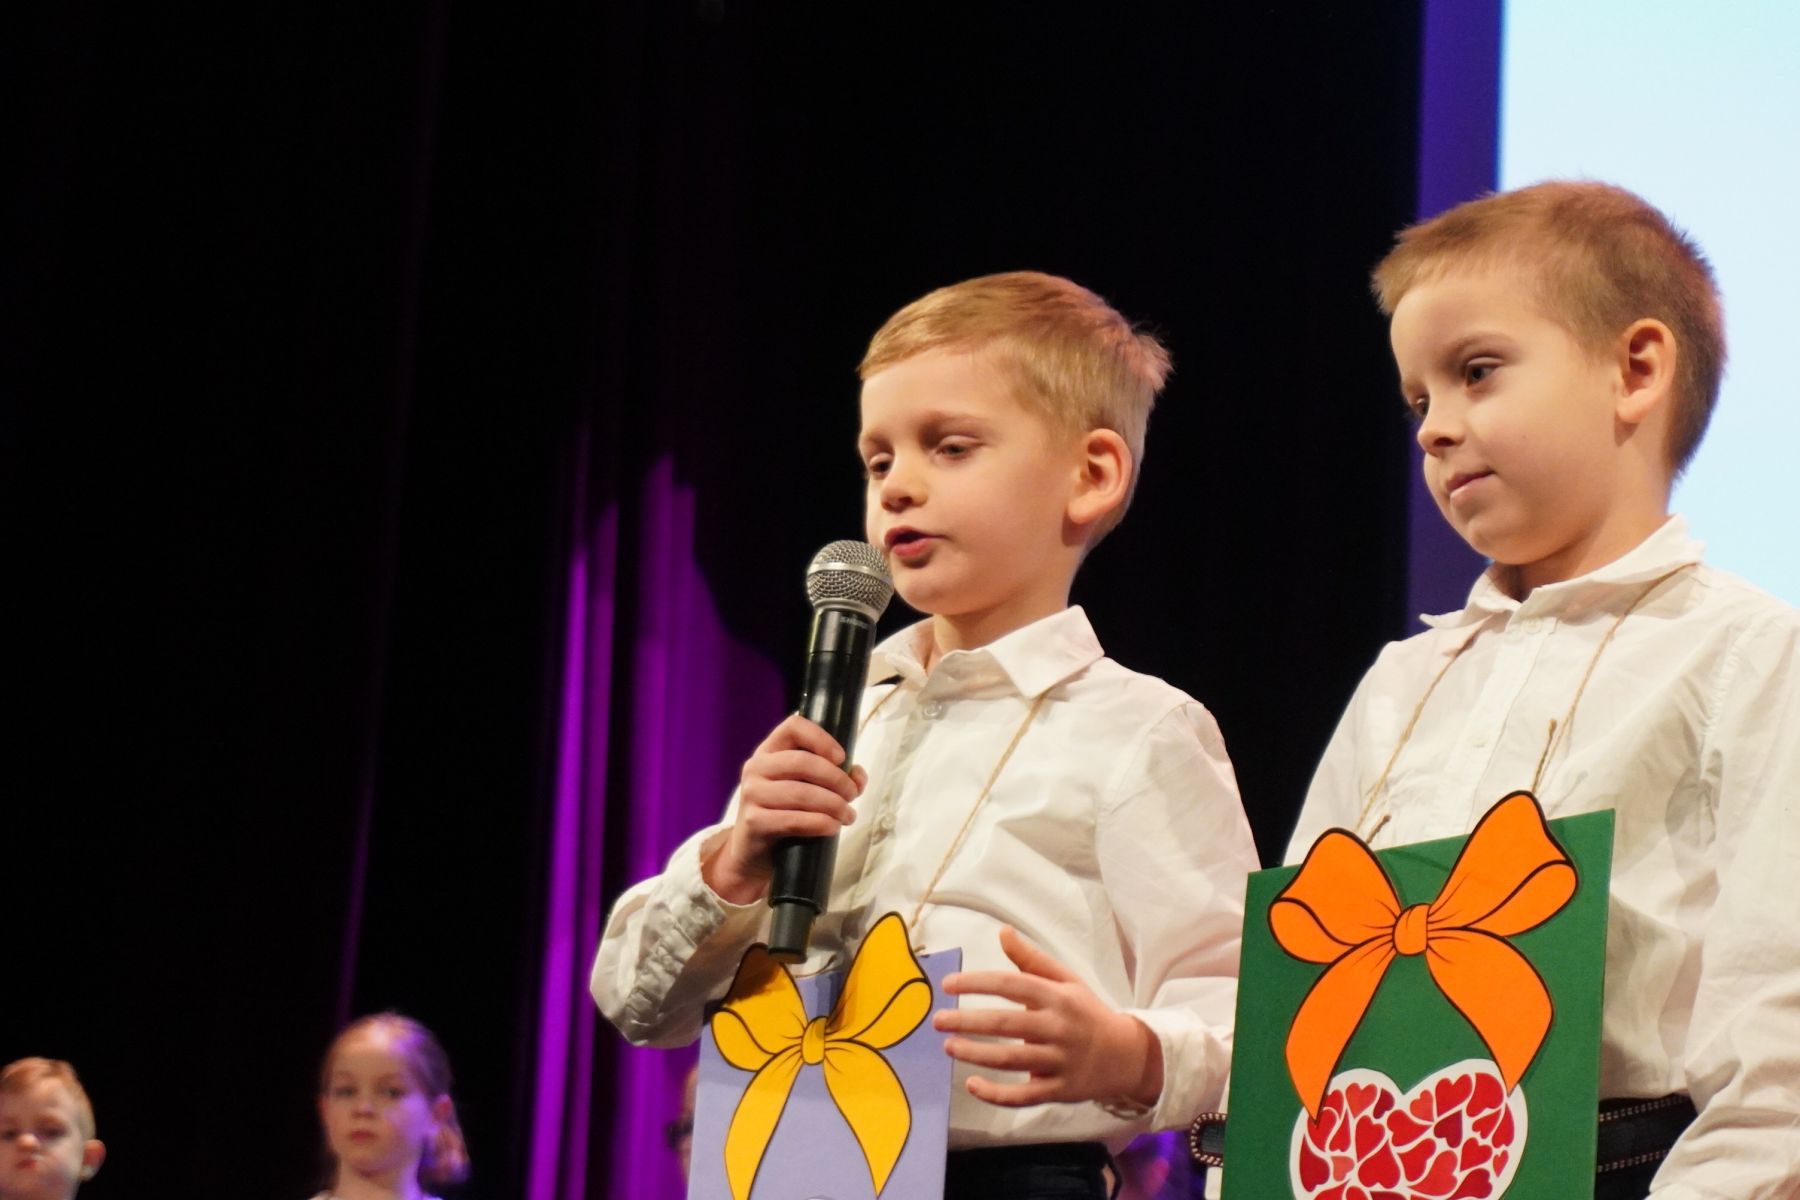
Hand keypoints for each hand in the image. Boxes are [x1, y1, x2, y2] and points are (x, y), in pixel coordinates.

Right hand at [701, 714, 865, 903]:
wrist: (754, 850)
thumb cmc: (786, 812)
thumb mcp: (807, 787)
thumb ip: (835, 775)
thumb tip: (858, 776)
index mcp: (769, 750)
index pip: (794, 726)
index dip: (821, 738)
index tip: (842, 758)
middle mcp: (756, 767)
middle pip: (803, 762)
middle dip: (836, 779)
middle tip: (852, 795)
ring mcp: (751, 794)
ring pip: (801, 793)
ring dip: (834, 805)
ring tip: (848, 815)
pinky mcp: (754, 821)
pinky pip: (794, 820)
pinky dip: (820, 823)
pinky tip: (833, 827)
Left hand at [933, 926, 1163, 1108]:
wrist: (1126, 1055)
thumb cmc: (1086, 1012)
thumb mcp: (1066, 981)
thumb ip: (1032, 960)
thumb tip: (1002, 931)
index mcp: (1057, 997)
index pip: (1011, 985)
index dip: (977, 983)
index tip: (947, 984)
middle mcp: (1057, 1028)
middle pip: (1006, 1024)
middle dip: (968, 1021)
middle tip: (937, 1021)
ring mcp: (1059, 1062)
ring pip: (1011, 1061)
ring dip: (976, 1054)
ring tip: (948, 1046)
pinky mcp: (1059, 1090)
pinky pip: (1023, 1096)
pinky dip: (996, 1094)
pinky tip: (972, 1085)